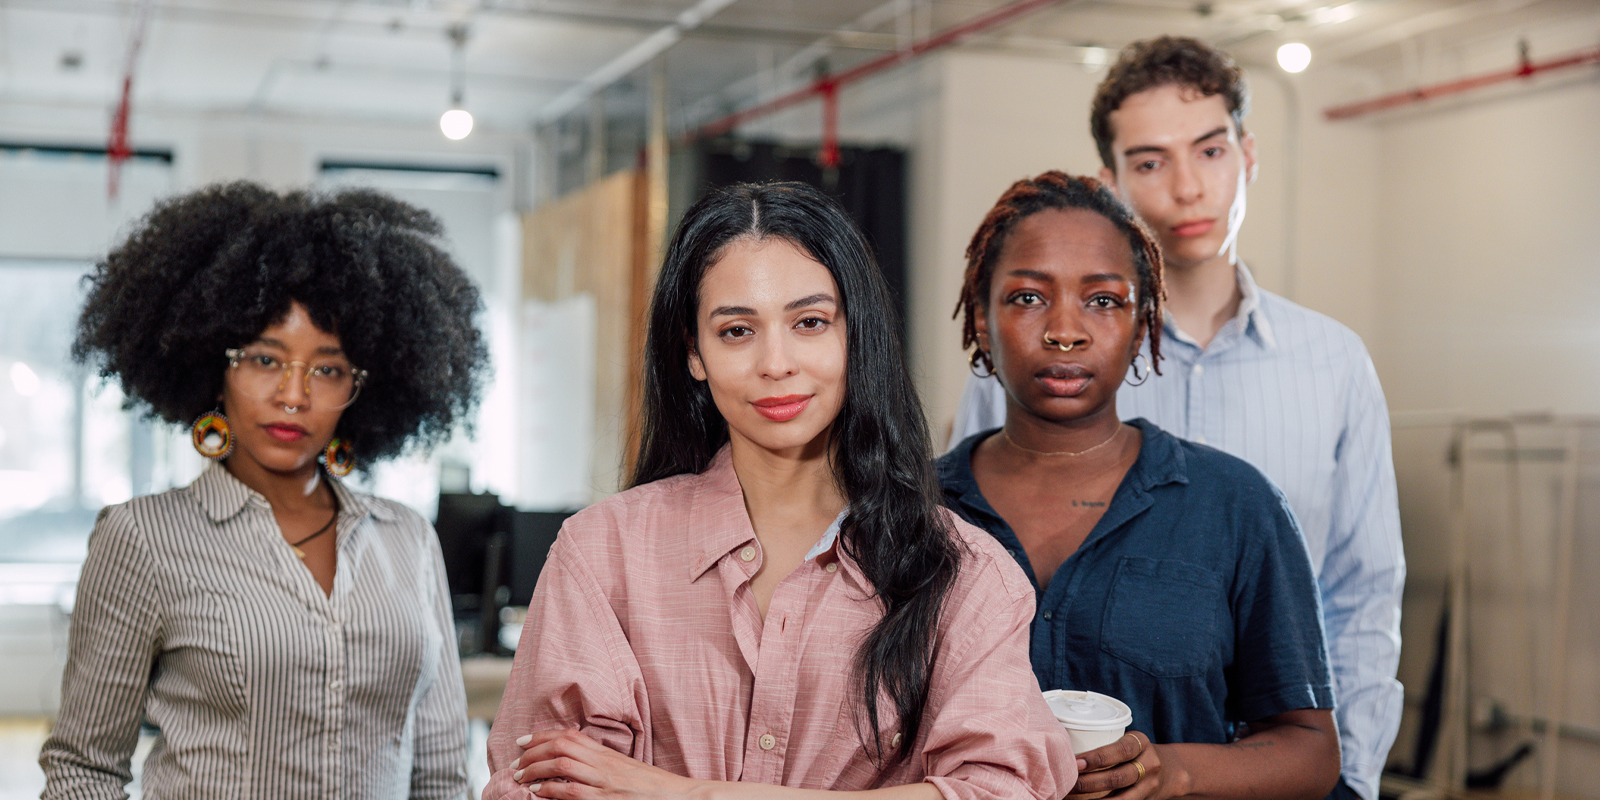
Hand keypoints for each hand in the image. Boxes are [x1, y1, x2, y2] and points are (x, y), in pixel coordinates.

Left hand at [512, 729, 700, 798]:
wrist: (678, 797)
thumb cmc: (650, 787)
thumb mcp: (623, 768)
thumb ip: (599, 762)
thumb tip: (572, 759)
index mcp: (607, 753)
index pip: (568, 736)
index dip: (540, 736)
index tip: (521, 741)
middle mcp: (603, 763)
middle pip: (561, 746)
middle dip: (532, 753)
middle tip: (514, 763)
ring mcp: (604, 781)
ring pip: (562, 765)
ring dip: (535, 770)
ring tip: (520, 777)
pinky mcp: (606, 799)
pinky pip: (572, 792)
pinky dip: (551, 790)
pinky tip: (538, 792)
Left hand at [1067, 731, 1188, 799]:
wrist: (1171, 769)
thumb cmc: (1136, 752)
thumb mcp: (1129, 741)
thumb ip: (1107, 746)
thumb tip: (1064, 750)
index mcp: (1141, 743)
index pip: (1119, 750)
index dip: (1097, 758)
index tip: (1075, 763)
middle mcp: (1149, 764)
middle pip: (1117, 777)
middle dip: (1089, 782)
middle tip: (1067, 783)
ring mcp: (1150, 785)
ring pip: (1121, 797)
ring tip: (1073, 796)